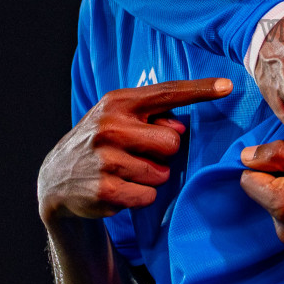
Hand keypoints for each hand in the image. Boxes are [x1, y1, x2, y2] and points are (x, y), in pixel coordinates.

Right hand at [37, 78, 231, 222]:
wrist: (56, 178)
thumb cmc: (101, 142)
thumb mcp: (119, 119)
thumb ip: (152, 117)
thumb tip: (179, 130)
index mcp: (117, 103)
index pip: (166, 93)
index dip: (200, 90)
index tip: (228, 86)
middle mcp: (109, 127)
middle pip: (172, 143)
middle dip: (163, 154)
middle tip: (139, 155)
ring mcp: (105, 159)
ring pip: (161, 173)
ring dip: (151, 178)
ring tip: (125, 172)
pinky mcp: (105, 190)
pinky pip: (148, 196)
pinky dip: (141, 197)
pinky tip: (119, 189)